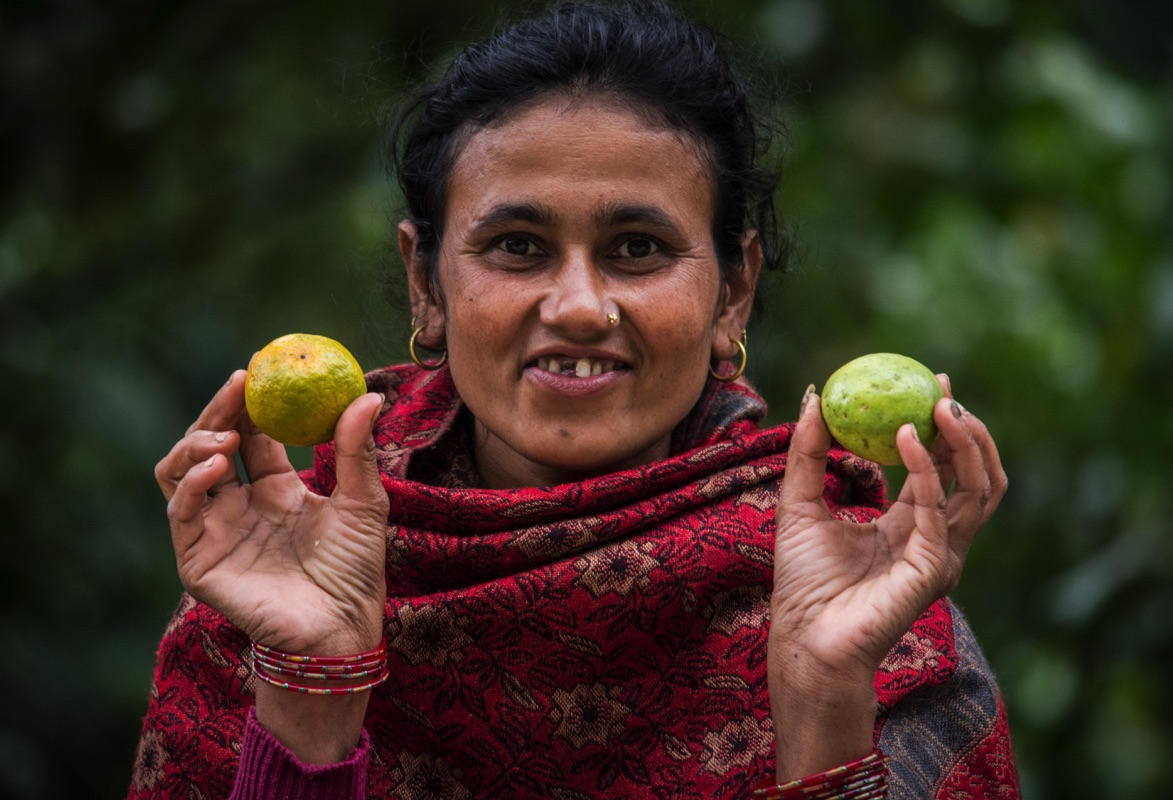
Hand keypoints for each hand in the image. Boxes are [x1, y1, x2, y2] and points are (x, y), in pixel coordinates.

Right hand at [154, 370, 389, 656]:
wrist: (343, 630)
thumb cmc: (356, 571)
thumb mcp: (364, 502)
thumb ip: (357, 451)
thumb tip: (368, 394)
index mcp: (275, 491)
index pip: (250, 434)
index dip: (249, 402)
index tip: (259, 369)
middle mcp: (239, 507)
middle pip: (209, 444)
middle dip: (219, 411)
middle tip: (240, 384)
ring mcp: (214, 532)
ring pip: (178, 472)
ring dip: (196, 443)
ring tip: (228, 434)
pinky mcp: (198, 560)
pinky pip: (181, 513)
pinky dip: (192, 483)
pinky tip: (220, 465)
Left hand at [767, 377, 1006, 778]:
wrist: (802, 635)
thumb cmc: (802, 581)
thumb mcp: (799, 502)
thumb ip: (809, 451)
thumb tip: (815, 394)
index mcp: (908, 526)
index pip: (942, 469)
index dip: (943, 427)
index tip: (931, 384)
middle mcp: (934, 540)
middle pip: (974, 476)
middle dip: (967, 429)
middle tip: (943, 389)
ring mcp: (940, 556)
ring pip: (978, 491)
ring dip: (964, 444)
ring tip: (938, 406)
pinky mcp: (933, 569)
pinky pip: (939, 510)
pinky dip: (928, 471)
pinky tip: (906, 438)